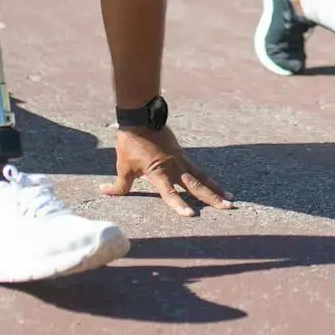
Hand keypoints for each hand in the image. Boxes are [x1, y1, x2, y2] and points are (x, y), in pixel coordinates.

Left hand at [102, 126, 232, 217]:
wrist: (141, 118)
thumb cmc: (130, 143)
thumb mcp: (122, 166)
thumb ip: (118, 184)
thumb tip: (103, 192)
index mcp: (158, 172)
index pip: (170, 192)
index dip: (179, 204)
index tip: (191, 215)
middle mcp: (173, 167)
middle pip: (196, 186)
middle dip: (212, 198)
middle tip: (228, 207)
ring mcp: (180, 160)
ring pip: (201, 177)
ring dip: (216, 189)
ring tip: (230, 199)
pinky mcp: (182, 154)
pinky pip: (197, 169)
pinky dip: (207, 178)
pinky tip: (216, 185)